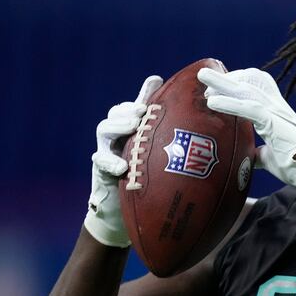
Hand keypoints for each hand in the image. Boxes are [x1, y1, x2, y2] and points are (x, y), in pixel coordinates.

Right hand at [84, 75, 162, 246]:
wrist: (126, 211)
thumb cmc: (148, 178)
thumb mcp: (161, 155)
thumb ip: (170, 136)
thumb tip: (196, 116)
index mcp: (134, 129)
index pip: (134, 105)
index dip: (143, 94)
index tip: (157, 83)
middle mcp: (118, 136)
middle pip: (116, 112)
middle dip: (128, 109)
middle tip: (141, 112)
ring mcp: (107, 150)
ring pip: (104, 129)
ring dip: (117, 126)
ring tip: (131, 128)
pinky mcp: (100, 169)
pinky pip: (99, 161)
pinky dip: (109, 161)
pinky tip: (122, 166)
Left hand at [197, 67, 295, 202]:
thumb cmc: (293, 166)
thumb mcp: (269, 156)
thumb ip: (258, 152)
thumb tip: (249, 158)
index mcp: (275, 111)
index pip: (254, 85)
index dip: (236, 82)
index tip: (216, 87)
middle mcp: (275, 107)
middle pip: (248, 81)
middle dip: (226, 77)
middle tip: (204, 75)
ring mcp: (275, 112)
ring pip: (245, 90)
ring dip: (222, 83)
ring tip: (203, 77)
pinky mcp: (273, 122)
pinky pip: (247, 108)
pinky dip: (229, 103)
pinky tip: (212, 102)